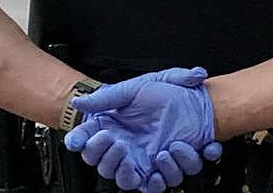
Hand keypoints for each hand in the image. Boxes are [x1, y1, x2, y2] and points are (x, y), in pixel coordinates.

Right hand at [64, 67, 220, 191]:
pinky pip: (152, 187)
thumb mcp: (134, 90)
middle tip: (113, 140)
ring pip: (123, 181)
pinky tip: (159, 161)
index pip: (85, 139)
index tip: (76, 141)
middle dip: (102, 155)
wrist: (195, 103)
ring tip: (130, 153)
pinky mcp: (159, 170)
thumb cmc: (165, 94)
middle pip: (100, 165)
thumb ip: (106, 97)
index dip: (77, 141)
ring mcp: (141, 161)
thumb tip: (78, 102)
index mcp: (111, 127)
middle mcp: (122, 147)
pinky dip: (154, 182)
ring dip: (124, 172)